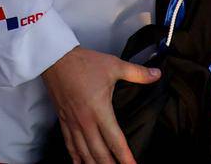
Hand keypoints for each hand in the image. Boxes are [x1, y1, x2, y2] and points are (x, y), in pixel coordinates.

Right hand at [41, 47, 158, 163]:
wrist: (54, 56)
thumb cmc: (83, 62)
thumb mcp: (113, 65)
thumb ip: (136, 73)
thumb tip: (156, 74)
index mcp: (99, 110)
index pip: (115, 140)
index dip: (125, 157)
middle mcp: (85, 120)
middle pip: (99, 152)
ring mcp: (72, 121)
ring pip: (83, 151)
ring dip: (93, 163)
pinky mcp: (63, 118)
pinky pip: (69, 142)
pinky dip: (75, 155)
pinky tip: (79, 163)